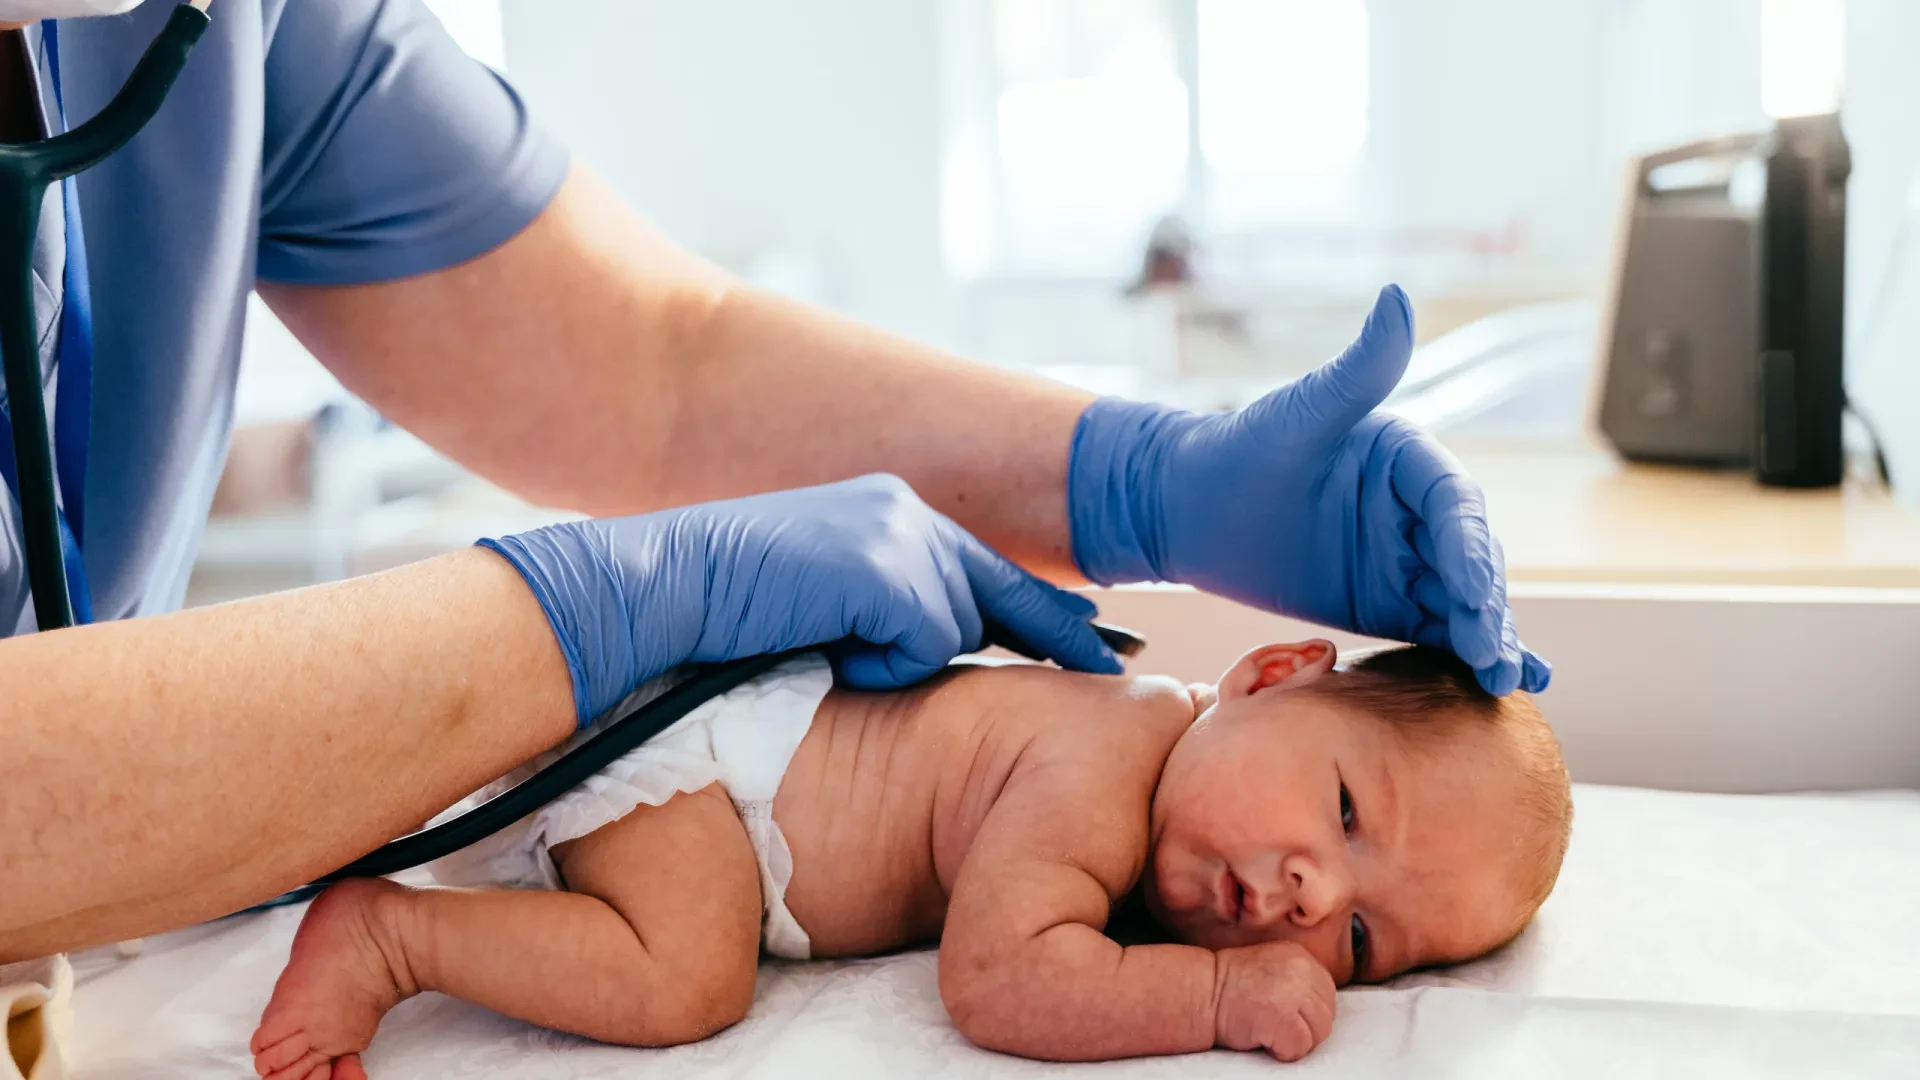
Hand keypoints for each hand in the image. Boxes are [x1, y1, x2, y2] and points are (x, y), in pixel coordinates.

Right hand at [482, 474, 1121, 725]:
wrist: (659, 588)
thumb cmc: (721, 614)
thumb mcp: (818, 603)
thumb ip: (880, 611)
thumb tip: (937, 648)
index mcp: (887, 513)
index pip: (983, 569)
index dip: (1041, 610)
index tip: (1094, 639)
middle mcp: (905, 511)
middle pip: (994, 592)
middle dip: (1050, 632)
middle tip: (1110, 662)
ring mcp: (900, 535)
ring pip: (958, 625)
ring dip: (903, 656)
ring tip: (827, 647)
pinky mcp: (888, 568)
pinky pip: (927, 644)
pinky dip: (883, 663)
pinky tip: (825, 647)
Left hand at [1067, 285, 1548, 694]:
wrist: (1186, 507)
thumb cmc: (1239, 448)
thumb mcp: (1299, 414)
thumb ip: (1356, 369)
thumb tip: (1398, 296)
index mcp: (1409, 457)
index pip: (1453, 503)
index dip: (1467, 546)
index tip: (1473, 588)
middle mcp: (1419, 508)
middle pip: (1469, 559)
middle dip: (1486, 606)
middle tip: (1493, 653)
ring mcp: (1409, 558)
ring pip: (1463, 601)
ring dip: (1490, 637)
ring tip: (1506, 679)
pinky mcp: (1390, 601)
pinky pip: (1438, 630)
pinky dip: (1470, 654)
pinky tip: (1502, 686)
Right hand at [1213, 941, 1335, 1061]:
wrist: (1201, 993)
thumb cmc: (1229, 986)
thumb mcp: (1270, 968)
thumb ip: (1297, 979)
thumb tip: (1317, 1006)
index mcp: (1299, 957)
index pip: (1326, 992)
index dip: (1309, 1011)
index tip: (1288, 1015)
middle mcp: (1301, 970)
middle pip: (1326, 1013)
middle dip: (1306, 1027)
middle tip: (1277, 1027)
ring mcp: (1294, 992)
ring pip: (1318, 1031)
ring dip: (1297, 1039)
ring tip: (1270, 1032)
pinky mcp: (1284, 1017)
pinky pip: (1300, 1046)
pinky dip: (1284, 1051)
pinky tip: (1264, 1039)